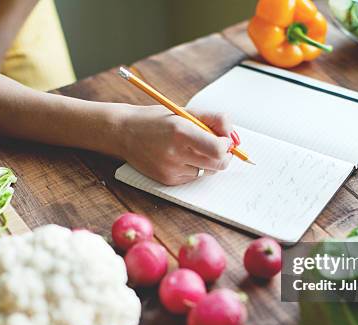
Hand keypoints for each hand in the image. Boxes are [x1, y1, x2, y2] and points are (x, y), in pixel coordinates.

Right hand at [116, 105, 233, 185]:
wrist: (124, 132)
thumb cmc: (157, 120)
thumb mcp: (185, 112)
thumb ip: (214, 120)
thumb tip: (233, 136)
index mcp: (181, 132)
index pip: (218, 149)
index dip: (227, 146)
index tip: (224, 139)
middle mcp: (175, 153)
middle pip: (217, 165)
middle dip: (223, 157)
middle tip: (218, 147)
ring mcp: (170, 169)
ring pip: (206, 172)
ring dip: (206, 162)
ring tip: (192, 149)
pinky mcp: (167, 180)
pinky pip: (192, 177)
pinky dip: (192, 168)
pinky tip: (178, 157)